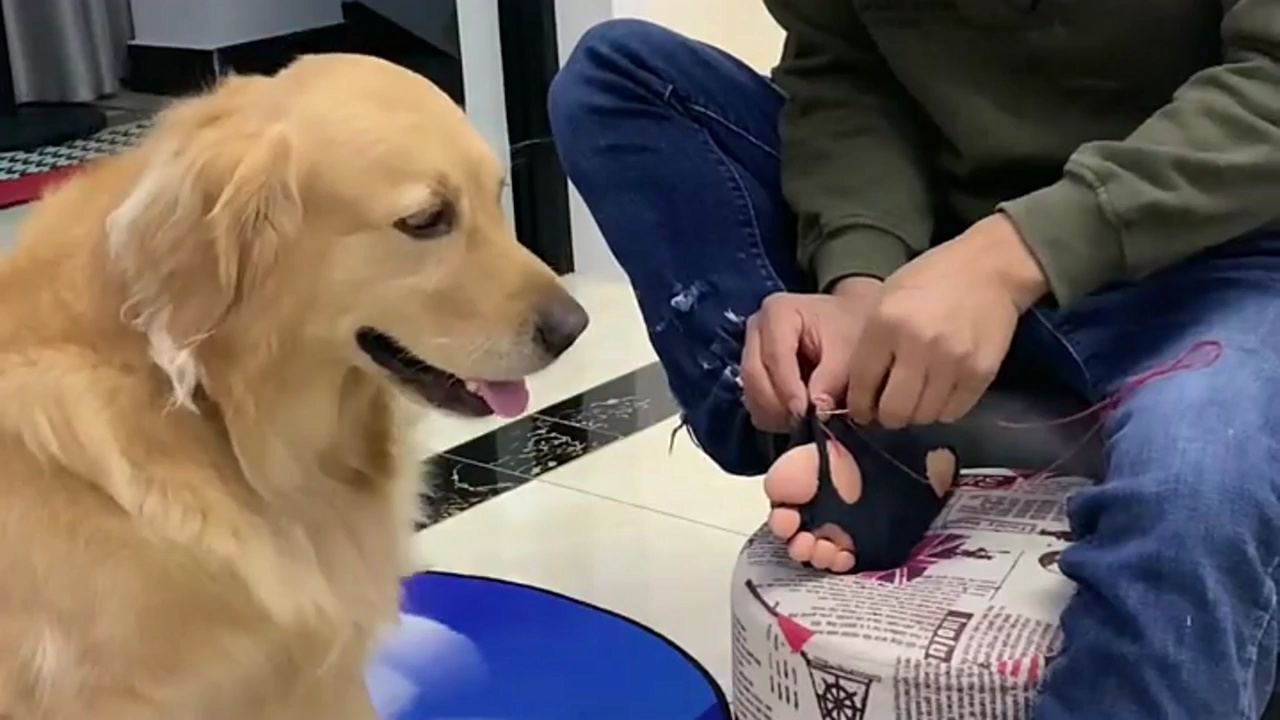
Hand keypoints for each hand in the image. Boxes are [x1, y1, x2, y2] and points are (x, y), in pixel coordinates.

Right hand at [741, 278, 881, 431]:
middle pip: (754, 375)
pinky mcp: (754, 375)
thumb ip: (833, 378)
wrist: (851, 328)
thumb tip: (817, 410)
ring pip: (750, 394)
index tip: (806, 412)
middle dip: (778, 404)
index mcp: (777, 312)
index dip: (787, 388)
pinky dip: (774, 416)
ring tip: (805, 420)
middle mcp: (756, 329)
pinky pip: (754, 404)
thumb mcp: (851, 351)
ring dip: (775, 413)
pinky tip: (798, 416)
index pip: (774, 355)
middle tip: (804, 422)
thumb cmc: (851, 332)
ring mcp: (750, 352)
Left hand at [846, 214, 1047, 428]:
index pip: (862, 384)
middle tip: (889, 409)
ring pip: (923, 416)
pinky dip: (942, 410)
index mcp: (886, 323)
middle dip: (886, 416)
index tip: (861, 410)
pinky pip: (953, 412)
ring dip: (915, 414)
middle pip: (894, 410)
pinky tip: (940, 393)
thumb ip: (871, 342)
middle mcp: (918, 345)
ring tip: (916, 399)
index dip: (858, 405)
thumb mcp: (887, 299)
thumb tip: (860, 390)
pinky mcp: (981, 372)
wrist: (989, 268)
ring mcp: (952, 361)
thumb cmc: (931, 280)